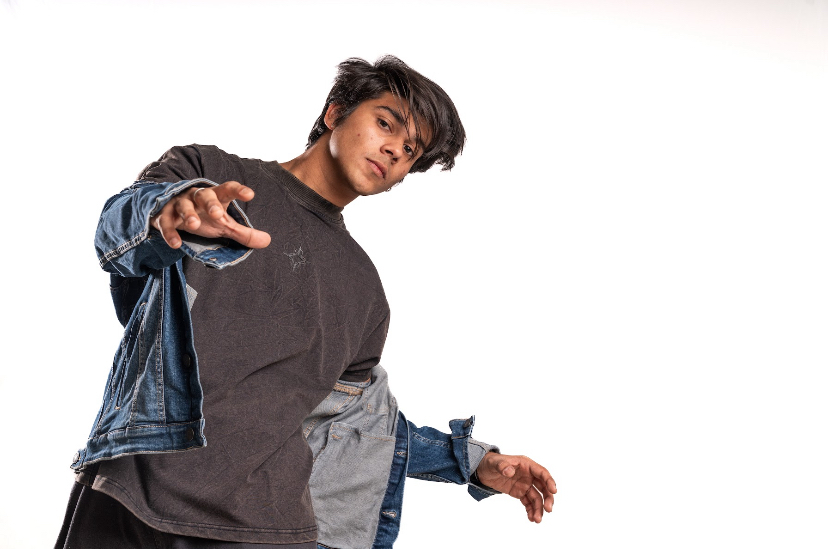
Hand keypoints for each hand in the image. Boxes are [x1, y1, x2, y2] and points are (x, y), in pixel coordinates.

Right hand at [150, 181, 270, 249]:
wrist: (170, 213)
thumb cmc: (203, 216)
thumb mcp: (223, 225)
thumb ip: (243, 233)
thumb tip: (268, 241)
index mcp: (215, 196)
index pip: (228, 189)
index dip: (239, 190)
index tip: (250, 195)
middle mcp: (196, 196)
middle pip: (204, 195)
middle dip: (211, 203)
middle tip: (218, 214)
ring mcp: (179, 203)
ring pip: (183, 205)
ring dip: (188, 214)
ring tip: (194, 225)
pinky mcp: (164, 215)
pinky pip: (166, 222)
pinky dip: (170, 232)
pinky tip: (176, 244)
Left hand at [474, 452, 556, 522]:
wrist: (484, 470)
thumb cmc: (491, 462)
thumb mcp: (494, 463)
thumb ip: (502, 466)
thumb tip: (509, 471)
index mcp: (526, 464)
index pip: (541, 472)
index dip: (549, 481)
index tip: (554, 491)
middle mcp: (529, 475)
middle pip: (543, 487)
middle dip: (547, 499)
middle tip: (548, 510)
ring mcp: (525, 485)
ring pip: (537, 498)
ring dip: (539, 509)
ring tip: (537, 520)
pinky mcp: (520, 493)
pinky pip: (528, 502)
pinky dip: (531, 510)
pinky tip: (531, 518)